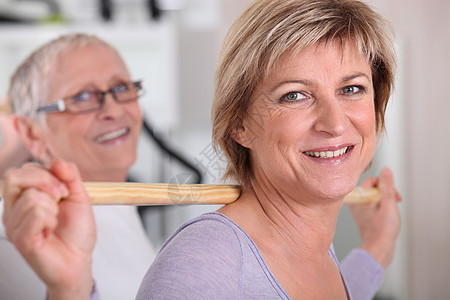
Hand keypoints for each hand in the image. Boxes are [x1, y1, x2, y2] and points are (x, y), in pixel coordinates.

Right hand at [2, 160, 95, 299]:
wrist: (80, 258)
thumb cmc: (76, 231)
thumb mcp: (79, 196)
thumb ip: (70, 175)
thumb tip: (57, 161)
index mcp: (26, 194)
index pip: (24, 169)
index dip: (47, 173)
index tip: (64, 189)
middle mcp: (14, 207)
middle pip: (15, 176)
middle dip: (47, 183)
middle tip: (60, 199)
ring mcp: (13, 223)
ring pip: (30, 196)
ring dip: (53, 207)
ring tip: (55, 220)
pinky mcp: (19, 237)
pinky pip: (35, 214)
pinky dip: (50, 219)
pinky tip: (50, 230)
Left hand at [349, 168, 400, 268]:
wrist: (379, 249)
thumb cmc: (382, 229)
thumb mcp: (388, 203)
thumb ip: (386, 185)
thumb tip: (385, 170)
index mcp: (358, 198)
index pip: (371, 181)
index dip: (385, 185)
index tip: (393, 195)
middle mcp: (357, 204)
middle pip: (373, 189)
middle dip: (387, 194)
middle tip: (394, 203)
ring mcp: (360, 211)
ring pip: (376, 198)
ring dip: (387, 202)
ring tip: (392, 212)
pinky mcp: (365, 218)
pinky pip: (375, 207)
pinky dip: (384, 209)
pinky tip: (388, 218)